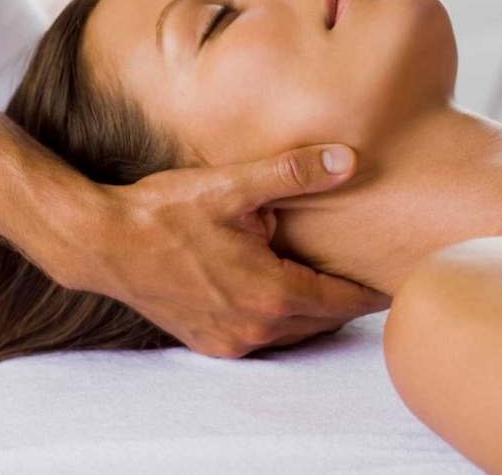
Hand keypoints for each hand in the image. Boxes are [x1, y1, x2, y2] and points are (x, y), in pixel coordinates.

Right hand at [64, 144, 390, 357]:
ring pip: (293, 333)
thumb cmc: (164, 213)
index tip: (398, 282)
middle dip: (348, 302)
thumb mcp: (232, 185)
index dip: (373, 292)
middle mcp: (254, 327)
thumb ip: (295, 172)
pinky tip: (281, 295)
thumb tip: (349, 159)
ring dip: (315, 313)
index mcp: (270, 292)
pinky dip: (282, 321)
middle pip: (323, 321)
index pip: (343, 301)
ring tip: (334, 286)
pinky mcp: (206, 341)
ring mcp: (229, 340)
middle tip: (372, 279)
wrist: (103, 244)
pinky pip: (261, 338)